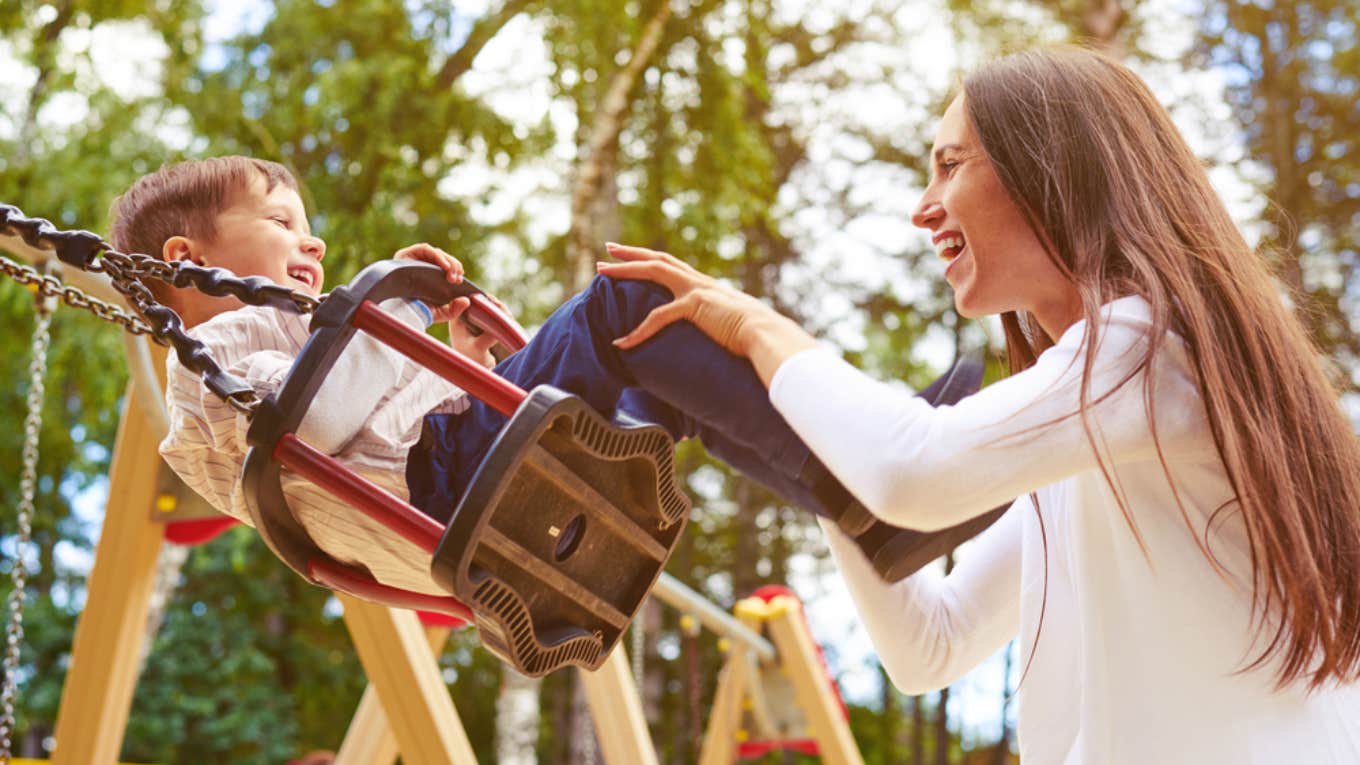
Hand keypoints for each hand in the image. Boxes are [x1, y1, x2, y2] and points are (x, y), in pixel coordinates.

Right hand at [394, 243, 494, 366]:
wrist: (403, 313)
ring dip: (448, 261)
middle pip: (442, 258)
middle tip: (457, 279)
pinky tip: (444, 267)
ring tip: (452, 274)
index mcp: (430, 276)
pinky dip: (437, 256)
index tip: (460, 279)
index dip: (455, 269)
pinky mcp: (405, 254)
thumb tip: (467, 301)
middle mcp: (421, 266)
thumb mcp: (442, 312)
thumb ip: (456, 309)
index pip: (445, 266)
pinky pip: (425, 249)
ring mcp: (413, 259)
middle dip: (454, 266)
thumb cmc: (420, 312)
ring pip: (436, 253)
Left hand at [596, 243, 775, 356]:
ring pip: (652, 271)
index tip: (631, 256)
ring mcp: (696, 290)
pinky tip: (621, 343)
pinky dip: (637, 332)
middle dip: (630, 253)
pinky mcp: (695, 306)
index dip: (650, 259)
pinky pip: (657, 317)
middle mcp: (698, 281)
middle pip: (657, 259)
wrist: (766, 334)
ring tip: (600, 270)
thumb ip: (718, 322)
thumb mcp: (730, 324)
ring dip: (624, 270)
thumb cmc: (753, 335)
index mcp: (704, 285)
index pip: (671, 265)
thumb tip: (716, 333)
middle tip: (607, 249)